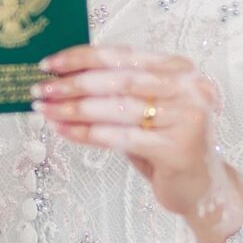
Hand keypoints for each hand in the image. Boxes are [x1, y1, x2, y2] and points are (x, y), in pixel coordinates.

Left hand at [32, 44, 242, 242]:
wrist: (202, 187)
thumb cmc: (165, 145)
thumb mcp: (146, 110)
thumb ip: (117, 91)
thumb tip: (62, 79)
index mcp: (180, 69)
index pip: (122, 56)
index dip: (83, 57)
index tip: (49, 64)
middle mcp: (189, 88)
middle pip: (119, 79)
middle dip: (74, 84)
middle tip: (41, 89)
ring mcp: (187, 118)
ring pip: (118, 108)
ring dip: (75, 109)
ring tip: (46, 111)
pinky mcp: (178, 149)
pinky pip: (121, 138)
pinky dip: (88, 134)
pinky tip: (64, 131)